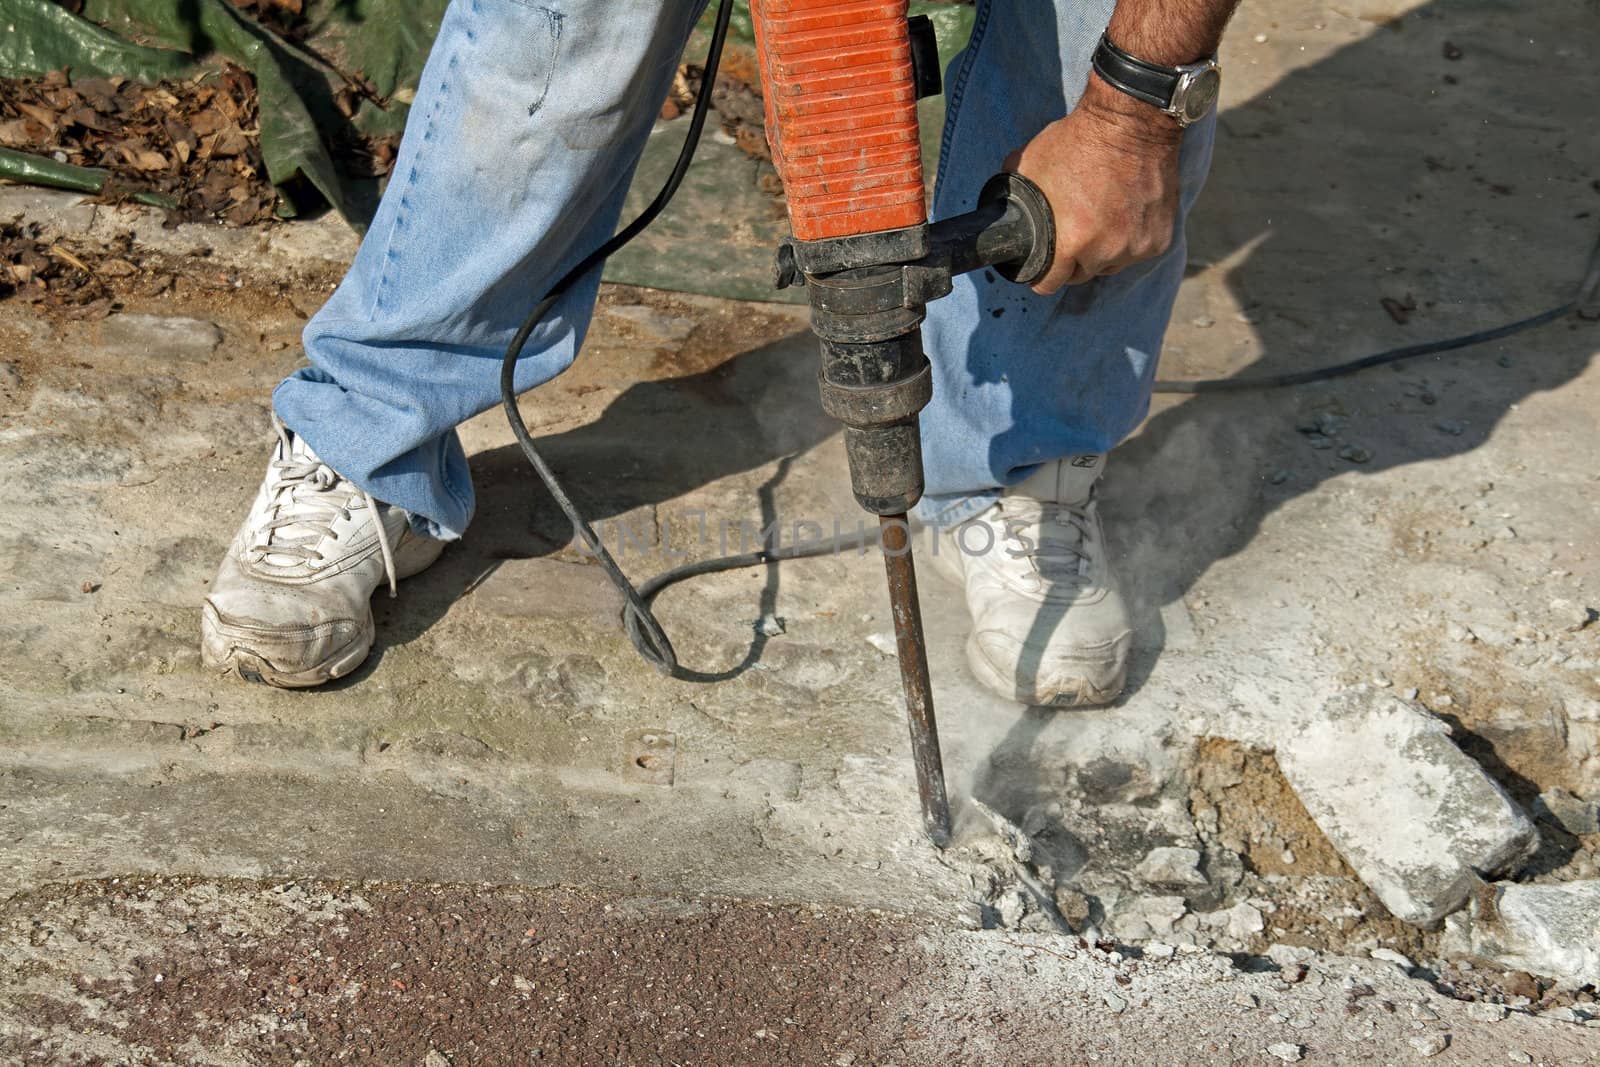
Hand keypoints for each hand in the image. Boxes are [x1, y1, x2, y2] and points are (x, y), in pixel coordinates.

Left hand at [1005, 75, 1183, 293]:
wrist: (1131, 121)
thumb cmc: (1077, 141)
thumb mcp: (1031, 167)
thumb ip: (1014, 196)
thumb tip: (1000, 209)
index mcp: (1071, 241)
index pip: (1050, 283)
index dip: (1041, 276)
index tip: (1042, 266)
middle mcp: (1106, 251)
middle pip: (1082, 274)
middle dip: (1073, 261)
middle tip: (1072, 236)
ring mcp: (1136, 247)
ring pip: (1111, 265)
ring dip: (1103, 252)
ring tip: (1098, 223)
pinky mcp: (1160, 239)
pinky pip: (1137, 252)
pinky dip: (1130, 241)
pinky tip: (1123, 216)